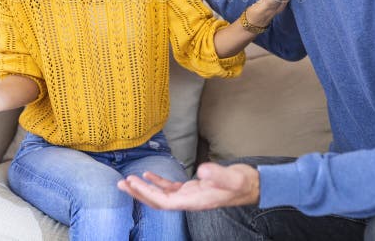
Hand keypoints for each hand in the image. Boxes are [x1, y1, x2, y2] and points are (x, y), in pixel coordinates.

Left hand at [117, 162, 259, 210]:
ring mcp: (191, 196)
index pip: (165, 202)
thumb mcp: (234, 177)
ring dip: (144, 189)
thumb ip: (219, 175)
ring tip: (127, 181)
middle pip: (159, 202)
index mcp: (196, 201)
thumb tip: (202, 171)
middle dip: (139, 194)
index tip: (132, 183)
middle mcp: (190, 201)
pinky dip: (158, 183)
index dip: (147, 194)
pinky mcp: (194, 189)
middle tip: (120, 184)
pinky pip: (171, 189)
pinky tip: (148, 176)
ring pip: (162, 196)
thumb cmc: (244, 182)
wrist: (254, 185)